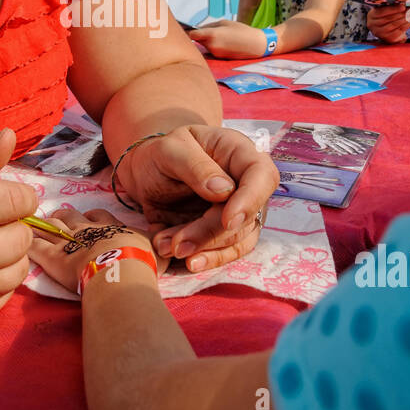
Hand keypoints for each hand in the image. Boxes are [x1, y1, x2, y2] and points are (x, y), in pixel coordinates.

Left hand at [28, 207, 168, 293]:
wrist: (122, 273)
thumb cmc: (144, 262)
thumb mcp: (160, 249)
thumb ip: (162, 244)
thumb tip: (171, 242)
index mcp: (111, 226)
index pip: (98, 215)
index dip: (91, 216)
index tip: (87, 217)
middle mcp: (88, 229)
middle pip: (71, 216)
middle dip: (63, 217)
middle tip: (57, 218)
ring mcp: (69, 242)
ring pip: (52, 227)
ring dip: (43, 225)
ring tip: (33, 224)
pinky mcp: (54, 258)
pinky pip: (37, 247)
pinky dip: (28, 241)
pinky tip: (20, 238)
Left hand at [114, 125, 278, 271]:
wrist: (146, 171)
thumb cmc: (162, 152)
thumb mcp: (170, 150)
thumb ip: (195, 166)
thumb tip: (224, 191)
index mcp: (239, 154)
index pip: (262, 176)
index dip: (250, 200)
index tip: (227, 220)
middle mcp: (245, 185)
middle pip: (245, 217)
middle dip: (209, 234)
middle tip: (177, 244)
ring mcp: (237, 211)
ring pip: (236, 240)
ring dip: (202, 249)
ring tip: (165, 246)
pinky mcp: (223, 233)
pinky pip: (225, 253)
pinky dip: (204, 259)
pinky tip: (179, 259)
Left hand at [189, 20, 267, 58]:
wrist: (255, 45)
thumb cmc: (241, 31)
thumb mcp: (225, 23)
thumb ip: (210, 26)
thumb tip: (199, 29)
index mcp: (212, 34)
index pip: (192, 35)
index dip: (187, 32)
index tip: (184, 29)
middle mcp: (211, 46)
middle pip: (197, 41)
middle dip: (197, 36)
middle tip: (198, 30)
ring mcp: (215, 53)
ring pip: (204, 45)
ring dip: (206, 41)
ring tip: (217, 36)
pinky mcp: (219, 58)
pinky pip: (211, 50)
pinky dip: (213, 46)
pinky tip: (222, 42)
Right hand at [366, 3, 409, 43]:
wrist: (387, 31)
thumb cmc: (387, 17)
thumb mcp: (386, 10)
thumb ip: (392, 6)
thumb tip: (404, 2)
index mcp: (371, 15)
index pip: (382, 12)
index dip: (393, 9)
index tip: (403, 6)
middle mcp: (373, 25)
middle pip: (389, 18)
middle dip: (402, 13)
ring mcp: (380, 33)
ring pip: (395, 24)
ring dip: (406, 18)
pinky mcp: (388, 39)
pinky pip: (399, 31)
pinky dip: (407, 25)